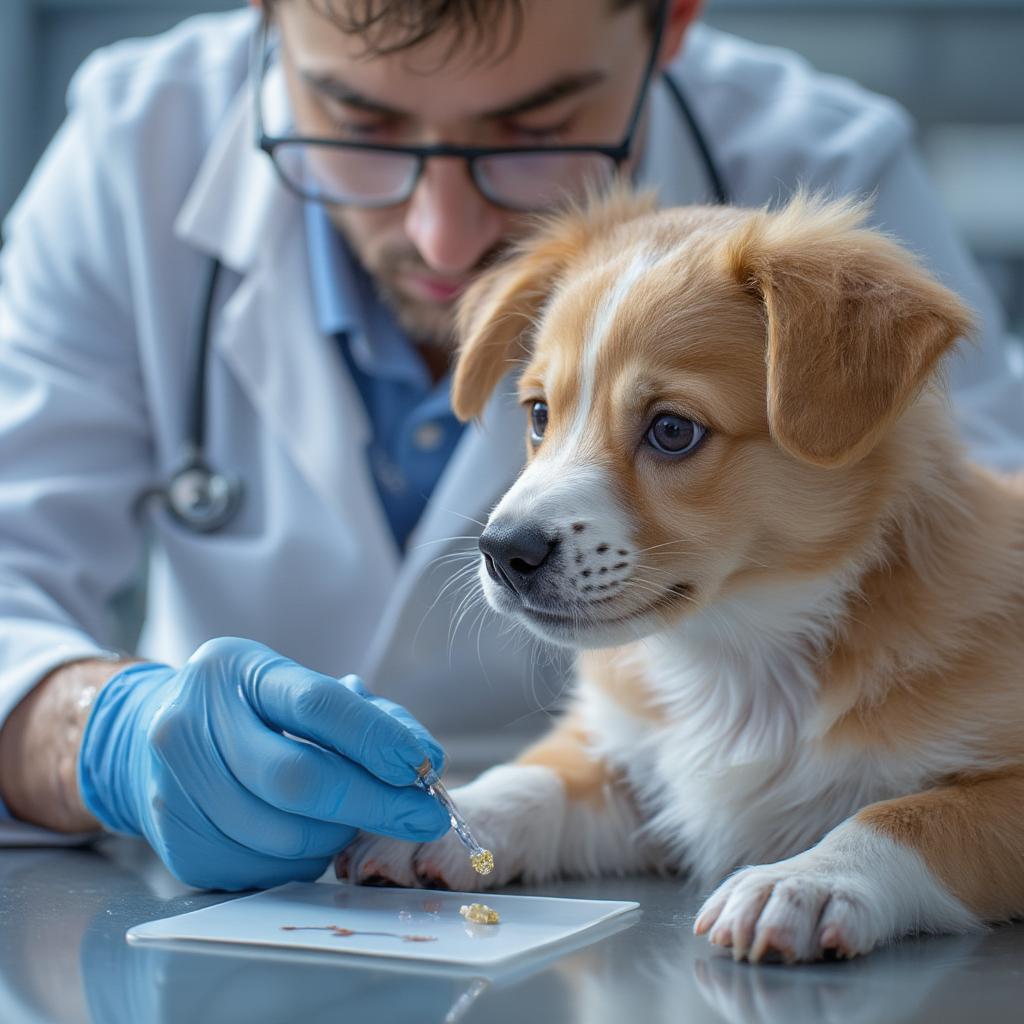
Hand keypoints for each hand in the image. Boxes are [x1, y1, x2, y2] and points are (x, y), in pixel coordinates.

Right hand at [76, 637, 448, 889]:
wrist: (152, 738)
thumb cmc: (251, 709)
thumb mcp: (299, 688)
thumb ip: (367, 716)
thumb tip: (425, 759)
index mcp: (233, 670)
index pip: (315, 706)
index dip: (376, 739)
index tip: (422, 764)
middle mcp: (190, 725)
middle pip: (297, 780)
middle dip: (373, 802)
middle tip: (424, 815)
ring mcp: (174, 789)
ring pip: (285, 836)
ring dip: (338, 834)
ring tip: (353, 816)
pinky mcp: (177, 845)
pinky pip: (264, 870)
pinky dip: (304, 858)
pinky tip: (308, 833)